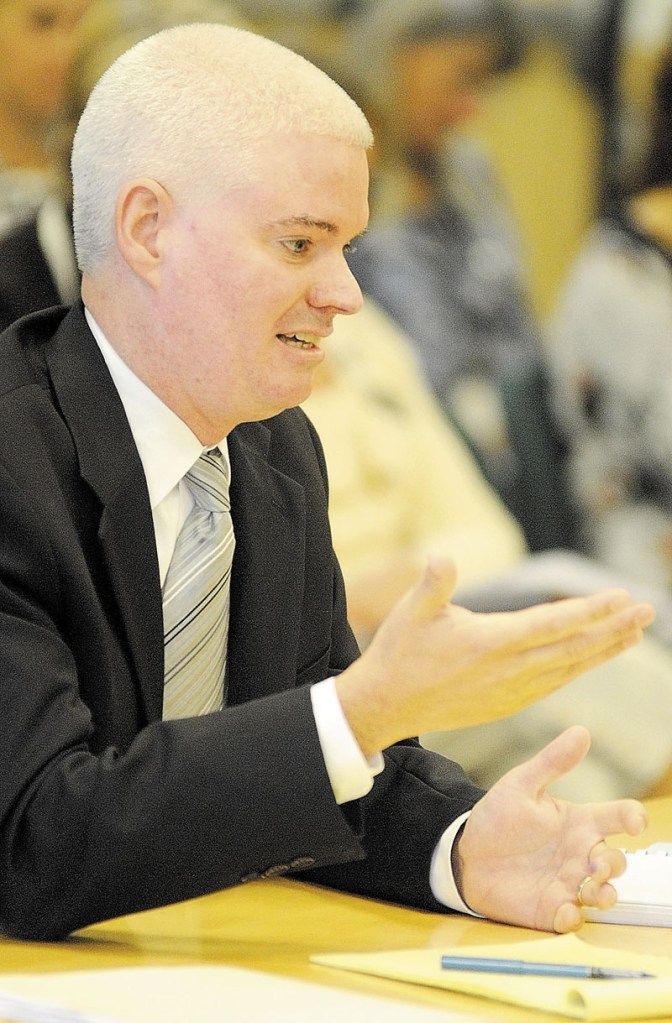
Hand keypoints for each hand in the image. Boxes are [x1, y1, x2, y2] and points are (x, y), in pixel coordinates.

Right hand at [337, 558, 654, 754]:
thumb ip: (432, 584)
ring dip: (604, 649)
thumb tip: (441, 557)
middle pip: (573, 648)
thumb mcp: (411, 612)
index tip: (621, 598)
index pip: (553, 624)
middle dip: (614, 628)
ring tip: (633, 633)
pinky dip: (579, 667)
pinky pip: (554, 683)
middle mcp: (508, 670)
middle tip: (648, 610)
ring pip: (569, 668)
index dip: (591, 611)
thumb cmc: (400, 652)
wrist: (387, 705)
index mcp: (490, 643)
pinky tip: (593, 657)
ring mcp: (511, 691)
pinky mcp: (507, 703)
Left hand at [455, 725, 647, 931]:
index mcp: (579, 822)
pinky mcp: (550, 908)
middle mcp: (580, 855)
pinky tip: (561, 910)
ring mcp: (568, 883)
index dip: (633, 818)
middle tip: (595, 865)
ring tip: (592, 891)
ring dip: (604, 895)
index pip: (618, 818)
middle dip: (614, 865)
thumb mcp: (522, 785)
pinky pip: (570, 918)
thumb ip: (552, 762)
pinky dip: (571, 917)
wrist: (465, 852)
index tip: (635, 822)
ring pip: (602, 894)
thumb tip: (581, 731)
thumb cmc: (499, 817)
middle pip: (616, 861)